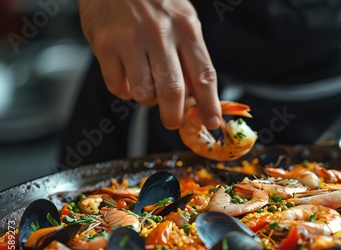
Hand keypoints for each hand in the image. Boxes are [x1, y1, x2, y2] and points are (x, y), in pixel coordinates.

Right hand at [78, 0, 220, 129]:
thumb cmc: (153, 0)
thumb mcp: (182, 18)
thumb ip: (190, 54)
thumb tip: (197, 96)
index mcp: (186, 28)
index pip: (204, 76)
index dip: (209, 105)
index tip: (212, 122)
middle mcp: (160, 34)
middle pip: (173, 91)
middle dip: (174, 116)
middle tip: (173, 121)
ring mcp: (130, 39)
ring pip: (144, 94)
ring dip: (148, 100)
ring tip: (148, 87)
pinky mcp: (105, 45)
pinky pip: (117, 87)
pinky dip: (125, 92)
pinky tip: (128, 78)